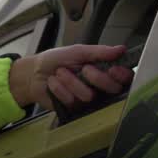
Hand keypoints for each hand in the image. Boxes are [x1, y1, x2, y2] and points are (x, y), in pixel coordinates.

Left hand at [8, 44, 134, 110]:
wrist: (33, 73)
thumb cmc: (55, 60)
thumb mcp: (77, 51)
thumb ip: (98, 52)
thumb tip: (120, 49)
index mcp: (102, 70)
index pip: (124, 77)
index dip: (122, 75)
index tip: (114, 69)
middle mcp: (98, 86)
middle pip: (112, 89)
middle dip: (97, 78)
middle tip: (84, 69)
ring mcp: (86, 99)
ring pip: (89, 95)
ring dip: (71, 81)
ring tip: (61, 73)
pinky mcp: (72, 108)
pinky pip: (72, 101)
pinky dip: (60, 88)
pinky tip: (54, 83)